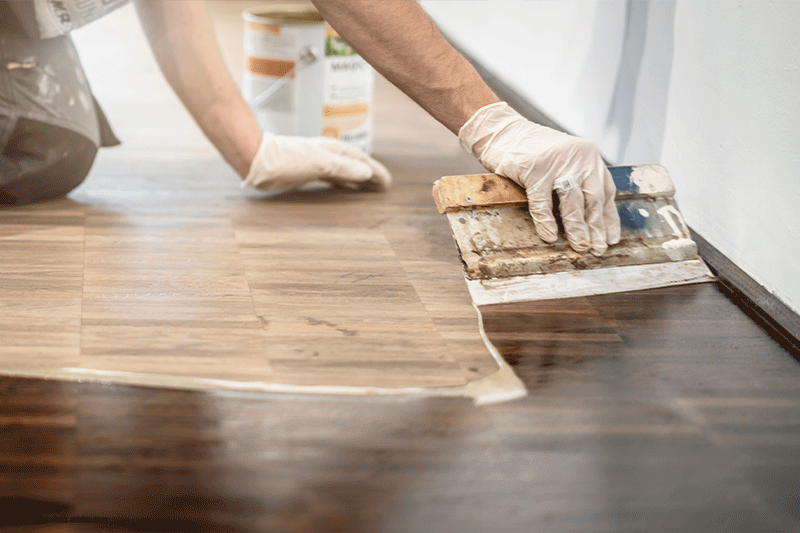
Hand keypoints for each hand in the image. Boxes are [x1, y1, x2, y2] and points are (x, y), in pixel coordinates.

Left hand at [243, 132, 390, 191]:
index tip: (387, 183)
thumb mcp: (319, 164)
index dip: (375, 171)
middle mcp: (327, 155)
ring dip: (357, 180)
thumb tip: (366, 172)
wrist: (257, 160)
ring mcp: (316, 163)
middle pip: (354, 165)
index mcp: (332, 150)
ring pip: (343, 172)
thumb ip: (343, 167)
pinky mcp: (305, 172)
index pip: (360, 161)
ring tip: (369, 189)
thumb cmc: (286, 160)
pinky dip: (342, 184)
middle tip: (384, 186)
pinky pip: (331, 178)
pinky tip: (342, 190)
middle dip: (369, 175)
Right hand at [458, 102, 620, 255]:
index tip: (610, 238)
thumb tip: (586, 218)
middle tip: (597, 248)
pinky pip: (543, 201)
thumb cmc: (530, 150)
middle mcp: (579, 157)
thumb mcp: (562, 160)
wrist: (501, 131)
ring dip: (577, 228)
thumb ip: (576, 180)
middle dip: (596, 227)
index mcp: (588, 156)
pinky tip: (549, 235)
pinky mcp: (535, 169)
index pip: (606, 191)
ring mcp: (557, 162)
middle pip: (593, 199)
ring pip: (572, 202)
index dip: (608, 218)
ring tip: (580, 246)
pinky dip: (546, 221)